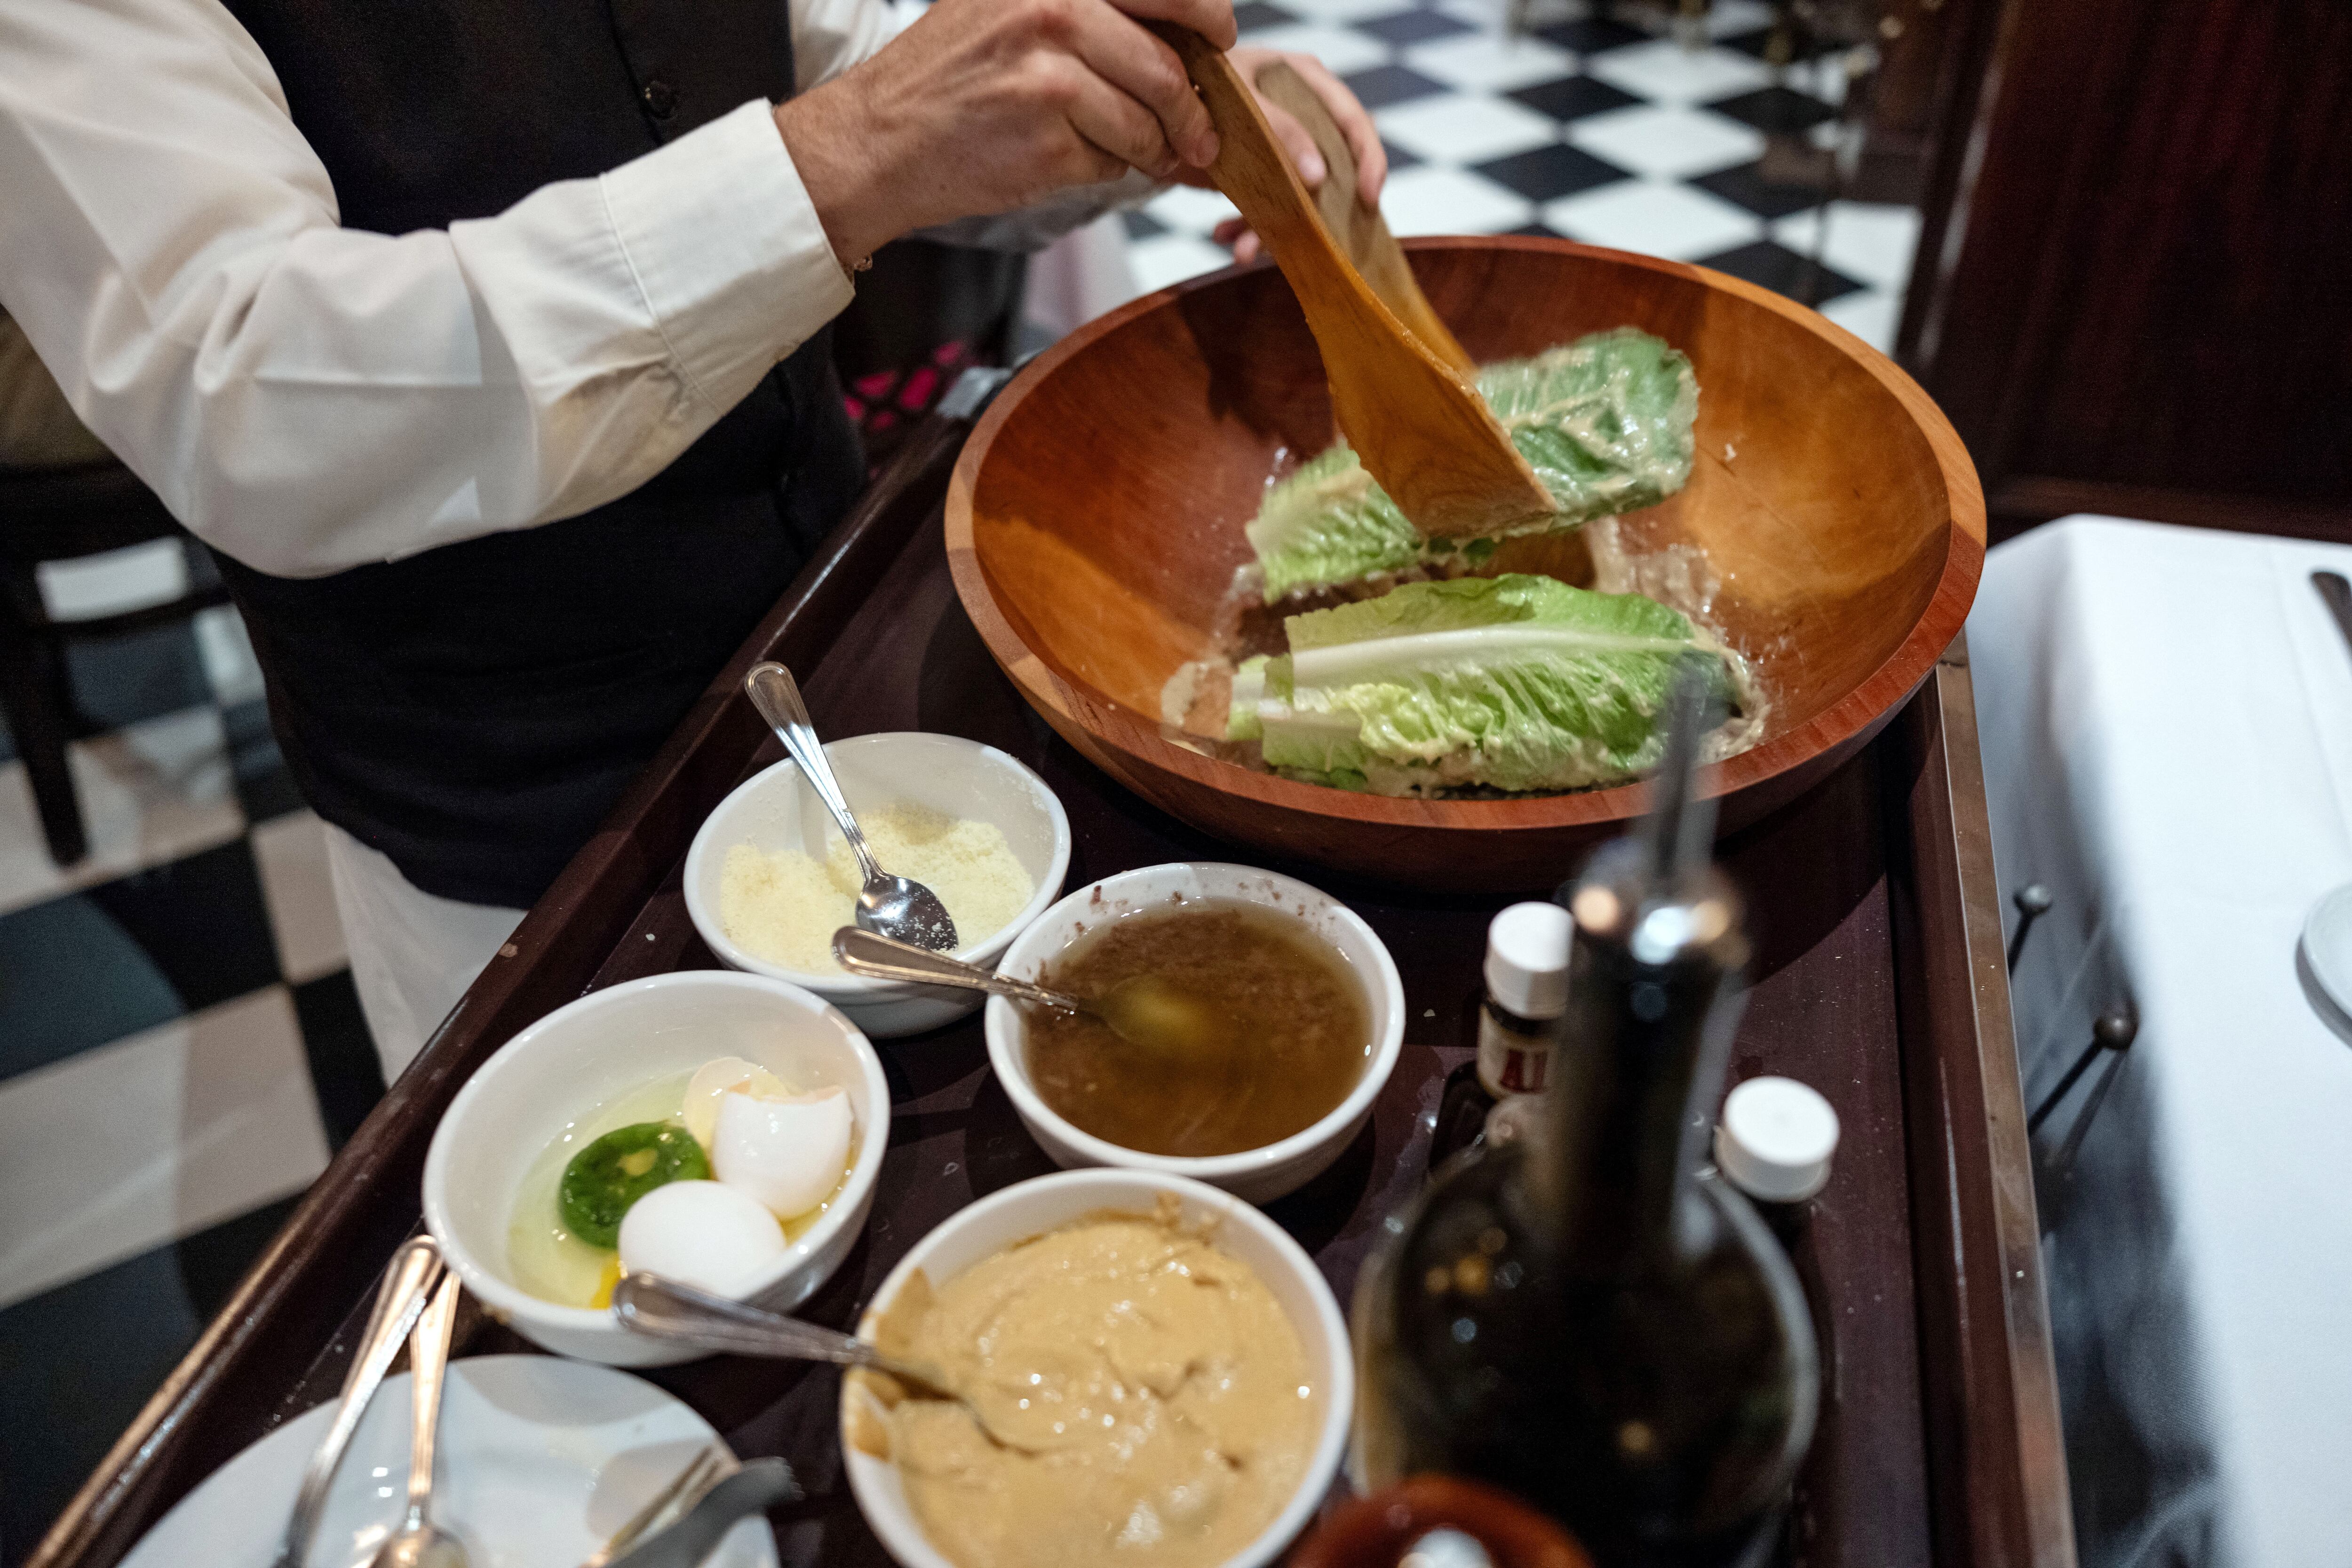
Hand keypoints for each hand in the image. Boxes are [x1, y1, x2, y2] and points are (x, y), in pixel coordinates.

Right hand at [775, 0, 1238, 267]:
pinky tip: (1072, 159)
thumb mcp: (1011, 6)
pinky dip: (1107, 169)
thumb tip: (1185, 34)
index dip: (1208, 17)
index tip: (1219, 40)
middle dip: (1192, 109)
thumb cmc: (950, 77)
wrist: (880, 138)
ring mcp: (1050, 78)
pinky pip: (1113, 161)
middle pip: (1166, 65)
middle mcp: (1053, 10)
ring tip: (1139, 153)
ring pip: (1146, 121)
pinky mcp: (1047, 140)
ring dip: (1153, 148)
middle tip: (1199, 132)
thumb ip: (1090, 9)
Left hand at [1186, 47, 1387, 264]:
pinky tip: (1224, 236)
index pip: (1354, 120)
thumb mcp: (1241, 101)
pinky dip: (1244, 228)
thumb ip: (1280, 129)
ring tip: (1244, 250)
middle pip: (1331, 171)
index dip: (1369, 160)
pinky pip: (1264, 209)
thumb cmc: (1200, 82)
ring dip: (1270, 231)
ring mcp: (1281, 148)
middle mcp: (1301, 115)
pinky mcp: (1259, 175)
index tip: (1368, 199)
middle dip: (1314, 213)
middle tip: (1310, 243)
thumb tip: (1320, 176)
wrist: (1158, 103)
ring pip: (1296, 199)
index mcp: (1306, 81)